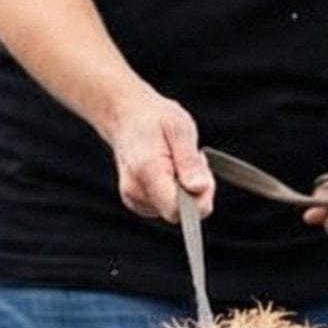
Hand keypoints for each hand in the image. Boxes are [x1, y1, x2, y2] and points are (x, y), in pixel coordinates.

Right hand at [108, 86, 212, 223]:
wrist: (125, 115)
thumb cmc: (153, 118)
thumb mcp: (179, 128)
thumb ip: (190, 162)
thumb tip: (200, 188)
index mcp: (147, 172)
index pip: (177, 210)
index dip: (198, 199)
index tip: (202, 174)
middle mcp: (136, 191)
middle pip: (178, 213)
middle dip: (194, 192)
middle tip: (191, 161)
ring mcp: (134, 199)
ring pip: (175, 211)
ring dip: (185, 191)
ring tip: (178, 162)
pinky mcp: (138, 202)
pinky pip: (167, 207)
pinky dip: (174, 192)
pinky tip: (170, 170)